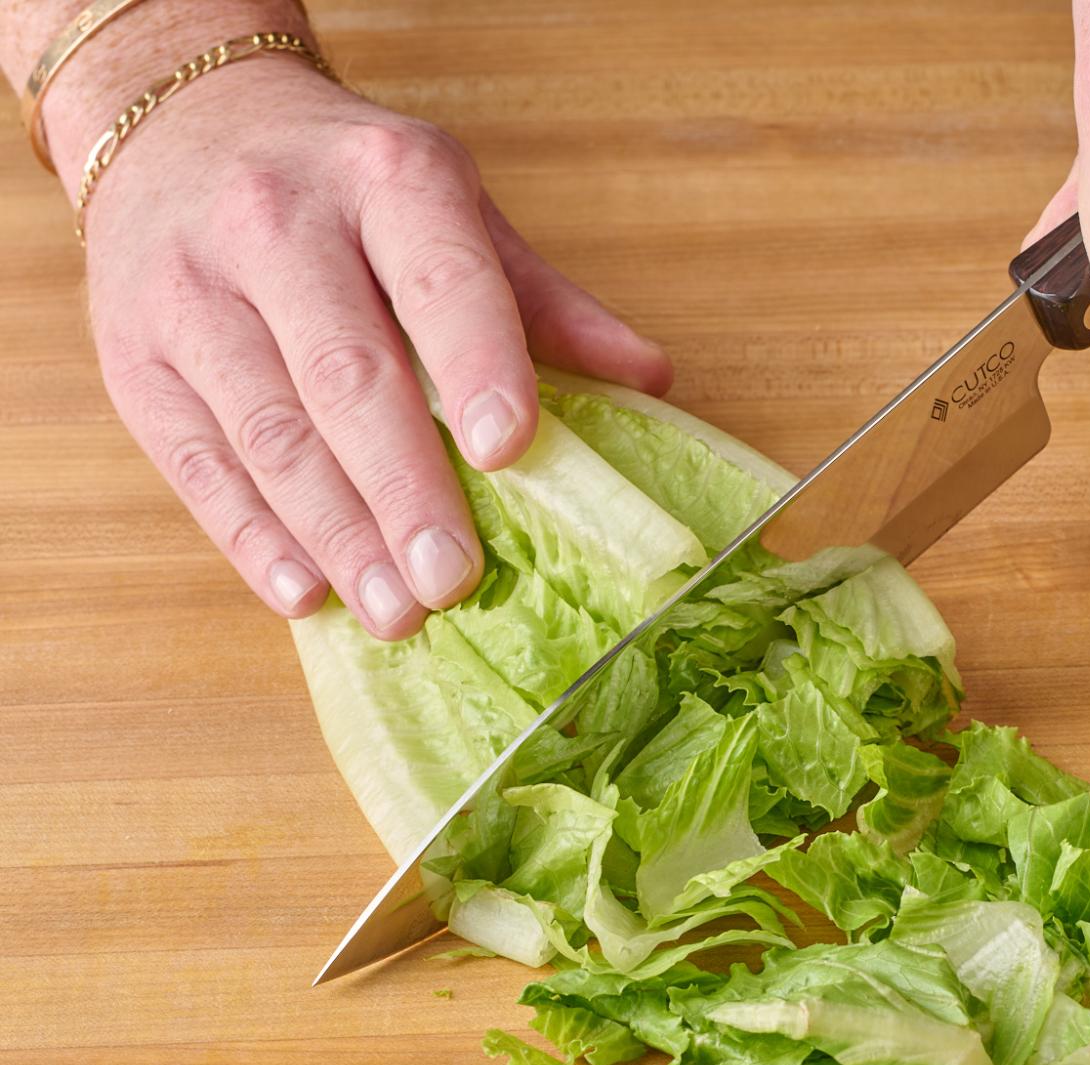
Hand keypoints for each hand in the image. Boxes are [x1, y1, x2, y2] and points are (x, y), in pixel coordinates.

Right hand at [80, 60, 670, 637]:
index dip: (476, 364)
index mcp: (385, 178)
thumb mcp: (455, 209)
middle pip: (346, 375)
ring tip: (397, 612)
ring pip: (268, 429)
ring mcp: (191, 290)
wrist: (178, 123)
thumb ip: (544, 302)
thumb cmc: (349, 190)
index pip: (440, 278)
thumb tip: (651, 379)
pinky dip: (252, 537)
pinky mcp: (134, 356)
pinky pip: (196, 460)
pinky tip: (306, 593)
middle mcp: (277, 224)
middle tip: (453, 581)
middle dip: (404, 489)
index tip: (510, 451)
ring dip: (337, 534)